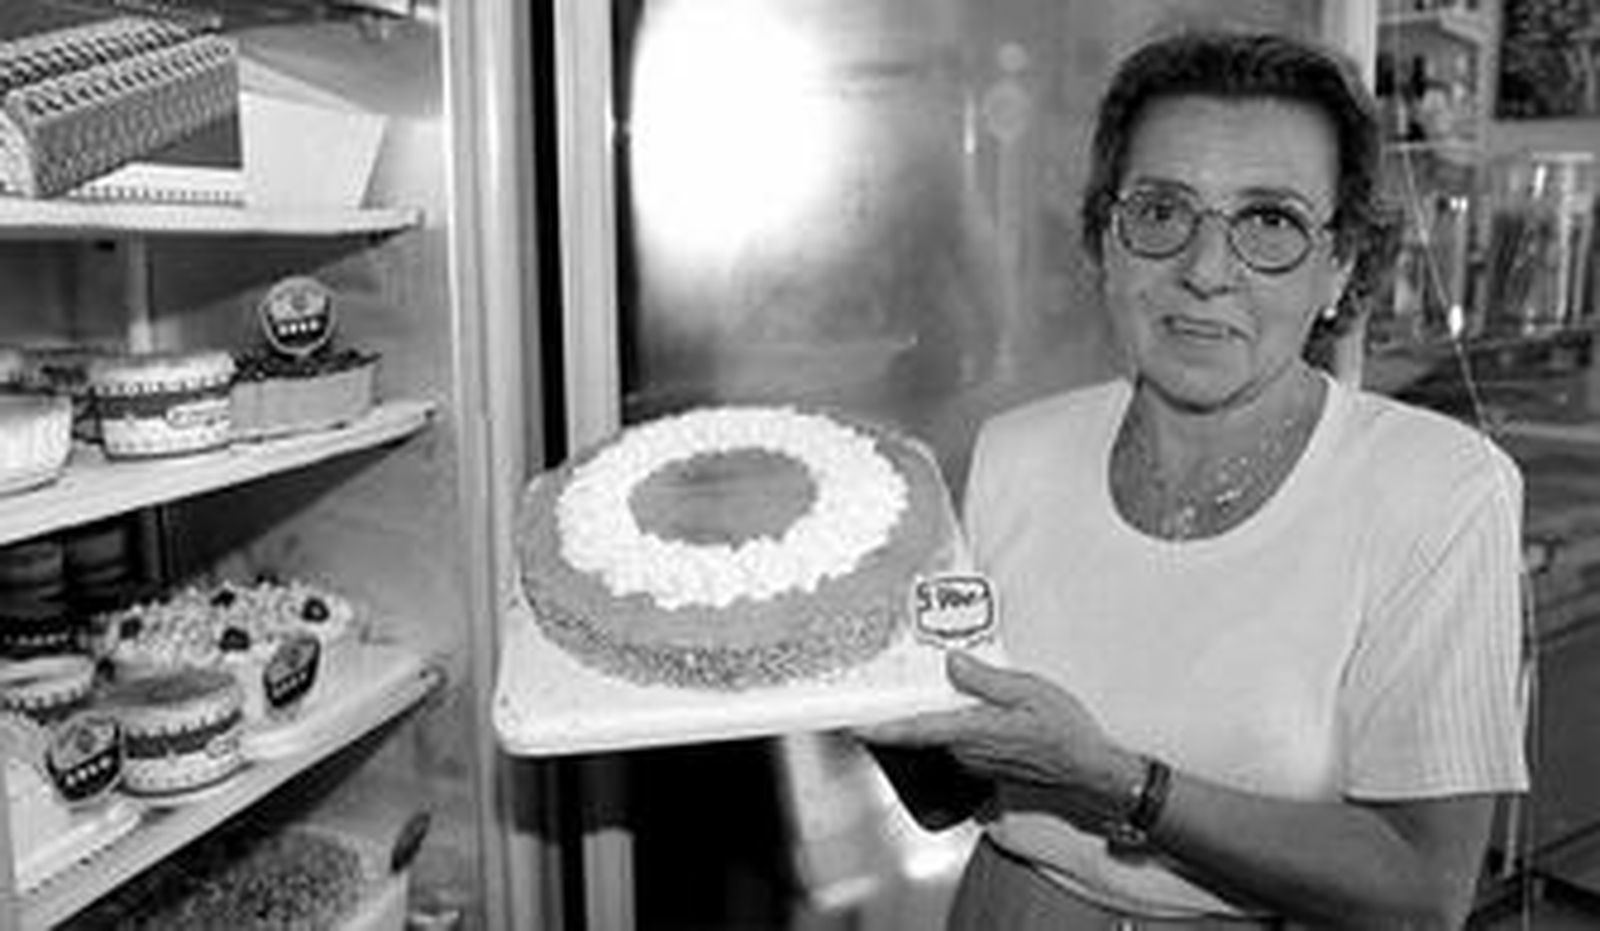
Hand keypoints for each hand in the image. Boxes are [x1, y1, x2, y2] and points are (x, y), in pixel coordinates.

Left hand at [857, 651, 1137, 815]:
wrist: (1088, 769)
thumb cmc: (1063, 731)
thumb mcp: (1028, 691)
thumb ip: (986, 679)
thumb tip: (951, 664)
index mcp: (972, 731)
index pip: (915, 730)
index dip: (880, 728)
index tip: (852, 723)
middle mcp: (966, 751)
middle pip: (921, 730)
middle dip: (901, 710)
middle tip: (881, 684)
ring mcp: (973, 760)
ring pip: (938, 735)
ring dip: (926, 716)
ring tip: (917, 686)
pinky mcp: (984, 763)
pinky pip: (955, 740)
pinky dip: (947, 723)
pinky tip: (955, 703)